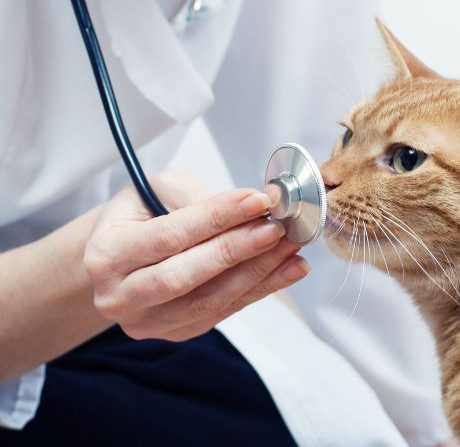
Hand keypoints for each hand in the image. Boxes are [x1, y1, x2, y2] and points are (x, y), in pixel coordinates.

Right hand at [83, 169, 308, 340]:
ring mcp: (147, 321)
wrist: (124, 255)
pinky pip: (223, 312)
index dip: (217, 217)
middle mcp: (120, 295)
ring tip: (291, 249)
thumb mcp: (158, 190)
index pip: (170, 234)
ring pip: (209, 300)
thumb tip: (251, 207)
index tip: (258, 200)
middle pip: (185, 275)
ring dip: (257, 273)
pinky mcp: (176, 332)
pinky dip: (259, 290)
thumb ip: (195, 198)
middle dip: (238, 250)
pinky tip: (287, 270)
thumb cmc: (142, 213)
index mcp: (106, 253)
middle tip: (277, 228)